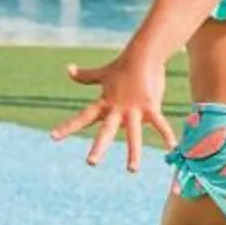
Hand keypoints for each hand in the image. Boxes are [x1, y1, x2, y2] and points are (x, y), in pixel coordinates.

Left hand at [53, 52, 173, 172]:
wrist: (143, 54)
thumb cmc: (122, 65)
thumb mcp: (102, 74)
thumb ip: (85, 76)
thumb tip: (68, 69)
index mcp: (105, 103)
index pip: (83, 117)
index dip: (68, 127)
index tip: (53, 137)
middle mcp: (117, 109)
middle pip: (106, 130)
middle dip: (99, 146)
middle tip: (91, 162)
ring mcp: (134, 109)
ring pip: (133, 134)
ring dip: (134, 152)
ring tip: (132, 170)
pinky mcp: (151, 106)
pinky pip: (159, 123)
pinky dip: (166, 134)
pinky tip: (172, 146)